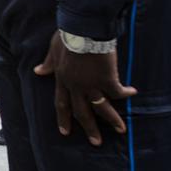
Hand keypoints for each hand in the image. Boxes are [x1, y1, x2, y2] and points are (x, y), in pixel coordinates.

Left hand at [34, 31, 135, 145]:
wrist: (83, 28)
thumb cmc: (68, 35)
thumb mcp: (54, 49)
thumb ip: (48, 63)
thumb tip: (38, 71)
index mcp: (62, 79)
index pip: (61, 103)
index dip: (63, 118)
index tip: (64, 131)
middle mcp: (75, 86)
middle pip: (81, 112)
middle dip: (89, 128)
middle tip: (96, 142)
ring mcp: (91, 84)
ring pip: (101, 107)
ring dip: (112, 119)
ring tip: (121, 130)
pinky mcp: (106, 79)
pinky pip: (117, 92)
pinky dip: (125, 93)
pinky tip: (132, 93)